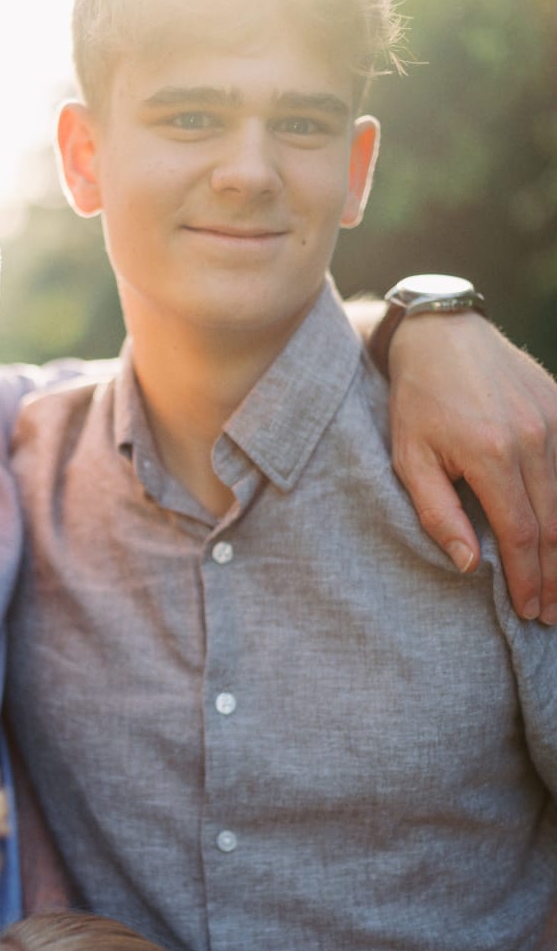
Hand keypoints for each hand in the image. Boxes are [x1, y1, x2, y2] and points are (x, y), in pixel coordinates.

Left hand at [387, 311, 556, 622]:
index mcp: (492, 454)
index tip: (530, 611)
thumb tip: (468, 564)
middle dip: (556, 576)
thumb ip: (436, 513)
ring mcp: (555, 421)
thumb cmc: (418, 401)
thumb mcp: (409, 458)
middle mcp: (534, 438)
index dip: (528, 578)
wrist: (443, 335)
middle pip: (556, 524)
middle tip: (552, 615)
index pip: (521, 534)